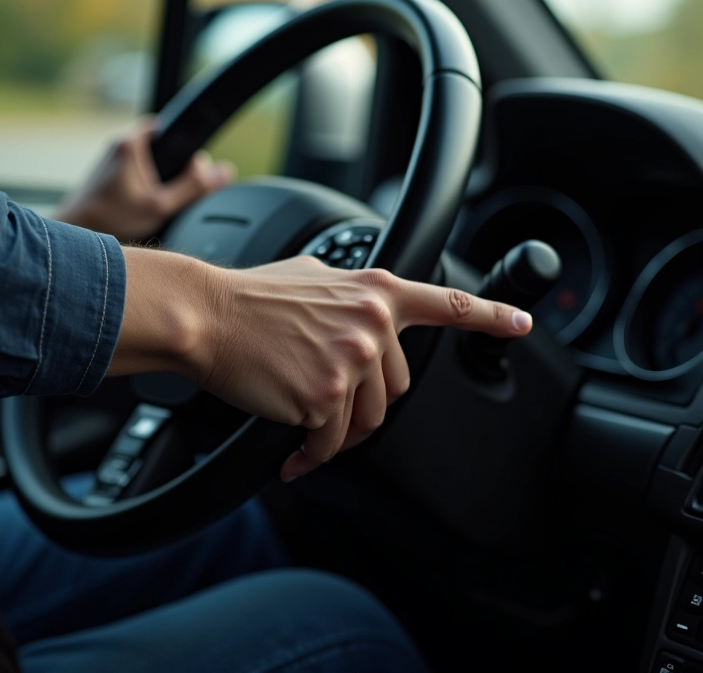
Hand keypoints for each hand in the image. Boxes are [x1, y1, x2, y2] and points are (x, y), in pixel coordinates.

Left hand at [54, 121, 235, 241]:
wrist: (75, 237)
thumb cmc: (112, 220)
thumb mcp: (162, 206)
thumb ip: (194, 188)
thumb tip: (224, 171)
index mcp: (130, 143)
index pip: (167, 126)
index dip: (184, 147)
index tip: (190, 171)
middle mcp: (116, 146)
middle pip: (158, 145)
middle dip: (172, 166)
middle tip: (174, 193)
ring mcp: (108, 161)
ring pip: (145, 161)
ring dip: (157, 179)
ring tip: (157, 203)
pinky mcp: (104, 178)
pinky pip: (133, 175)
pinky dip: (143, 188)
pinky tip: (142, 210)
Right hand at [110, 250, 532, 481]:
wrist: (206, 315)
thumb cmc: (249, 296)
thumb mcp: (313, 273)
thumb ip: (351, 290)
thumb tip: (363, 304)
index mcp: (375, 292)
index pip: (447, 304)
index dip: (490, 316)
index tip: (521, 324)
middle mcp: (372, 324)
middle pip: (396, 389)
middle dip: (366, 404)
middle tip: (331, 405)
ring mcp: (352, 361)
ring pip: (365, 422)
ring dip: (338, 433)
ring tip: (306, 428)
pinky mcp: (325, 396)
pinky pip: (330, 442)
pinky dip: (314, 455)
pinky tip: (295, 454)